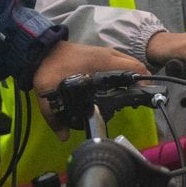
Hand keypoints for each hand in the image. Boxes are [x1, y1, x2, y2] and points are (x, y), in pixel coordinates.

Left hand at [31, 40, 146, 132]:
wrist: (41, 49)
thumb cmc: (49, 67)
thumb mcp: (48, 92)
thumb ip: (54, 116)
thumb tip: (64, 137)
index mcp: (101, 62)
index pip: (133, 68)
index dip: (143, 81)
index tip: (145, 96)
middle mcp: (107, 55)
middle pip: (135, 66)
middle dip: (140, 81)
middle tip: (138, 99)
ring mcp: (104, 53)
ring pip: (127, 63)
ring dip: (132, 76)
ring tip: (131, 95)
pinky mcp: (99, 54)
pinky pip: (119, 62)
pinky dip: (123, 72)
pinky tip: (117, 86)